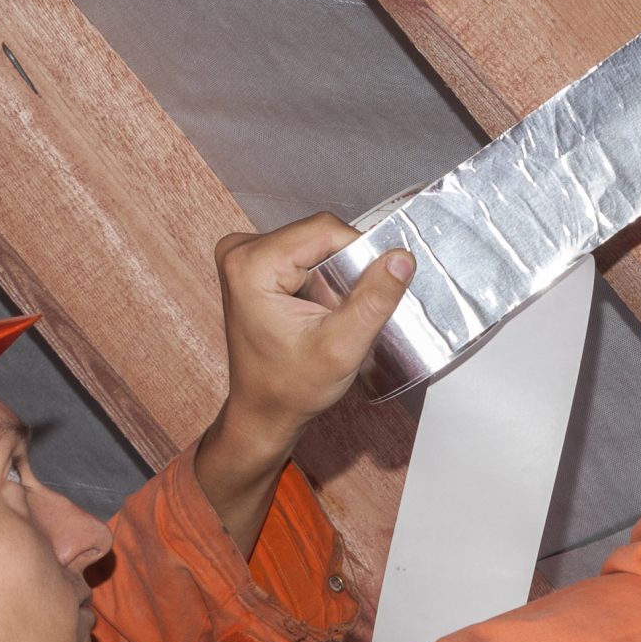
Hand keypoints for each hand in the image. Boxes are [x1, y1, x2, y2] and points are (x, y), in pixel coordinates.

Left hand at [195, 215, 413, 551]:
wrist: (263, 411)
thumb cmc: (289, 387)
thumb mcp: (342, 347)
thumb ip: (374, 300)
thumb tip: (401, 257)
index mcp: (251, 264)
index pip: (326, 230)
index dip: (359, 255)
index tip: (364, 295)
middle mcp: (239, 251)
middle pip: (320, 233)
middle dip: (344, 268)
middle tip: (342, 311)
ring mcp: (242, 256)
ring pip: (315, 241)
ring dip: (333, 273)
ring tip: (330, 312)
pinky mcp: (252, 264)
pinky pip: (304, 251)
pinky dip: (320, 275)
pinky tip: (317, 307)